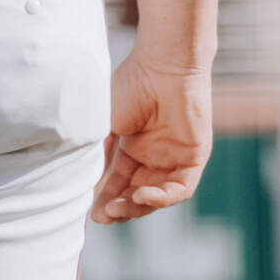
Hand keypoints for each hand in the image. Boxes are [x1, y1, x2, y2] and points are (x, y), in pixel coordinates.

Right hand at [93, 50, 211, 223]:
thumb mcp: (107, 124)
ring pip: (158, 195)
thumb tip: (85, 182)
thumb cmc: (131, 85)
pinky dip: (162, 197)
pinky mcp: (195, 157)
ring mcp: (175, 157)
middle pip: (137, 193)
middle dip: (120, 208)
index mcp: (133, 146)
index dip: (106, 199)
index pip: (119, 182)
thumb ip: (100, 153)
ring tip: (119, 208)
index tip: (92, 214)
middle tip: (103, 215)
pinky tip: (142, 195)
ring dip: (138, 206)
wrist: (162, 64)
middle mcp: (154, 155)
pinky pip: (180, 188)